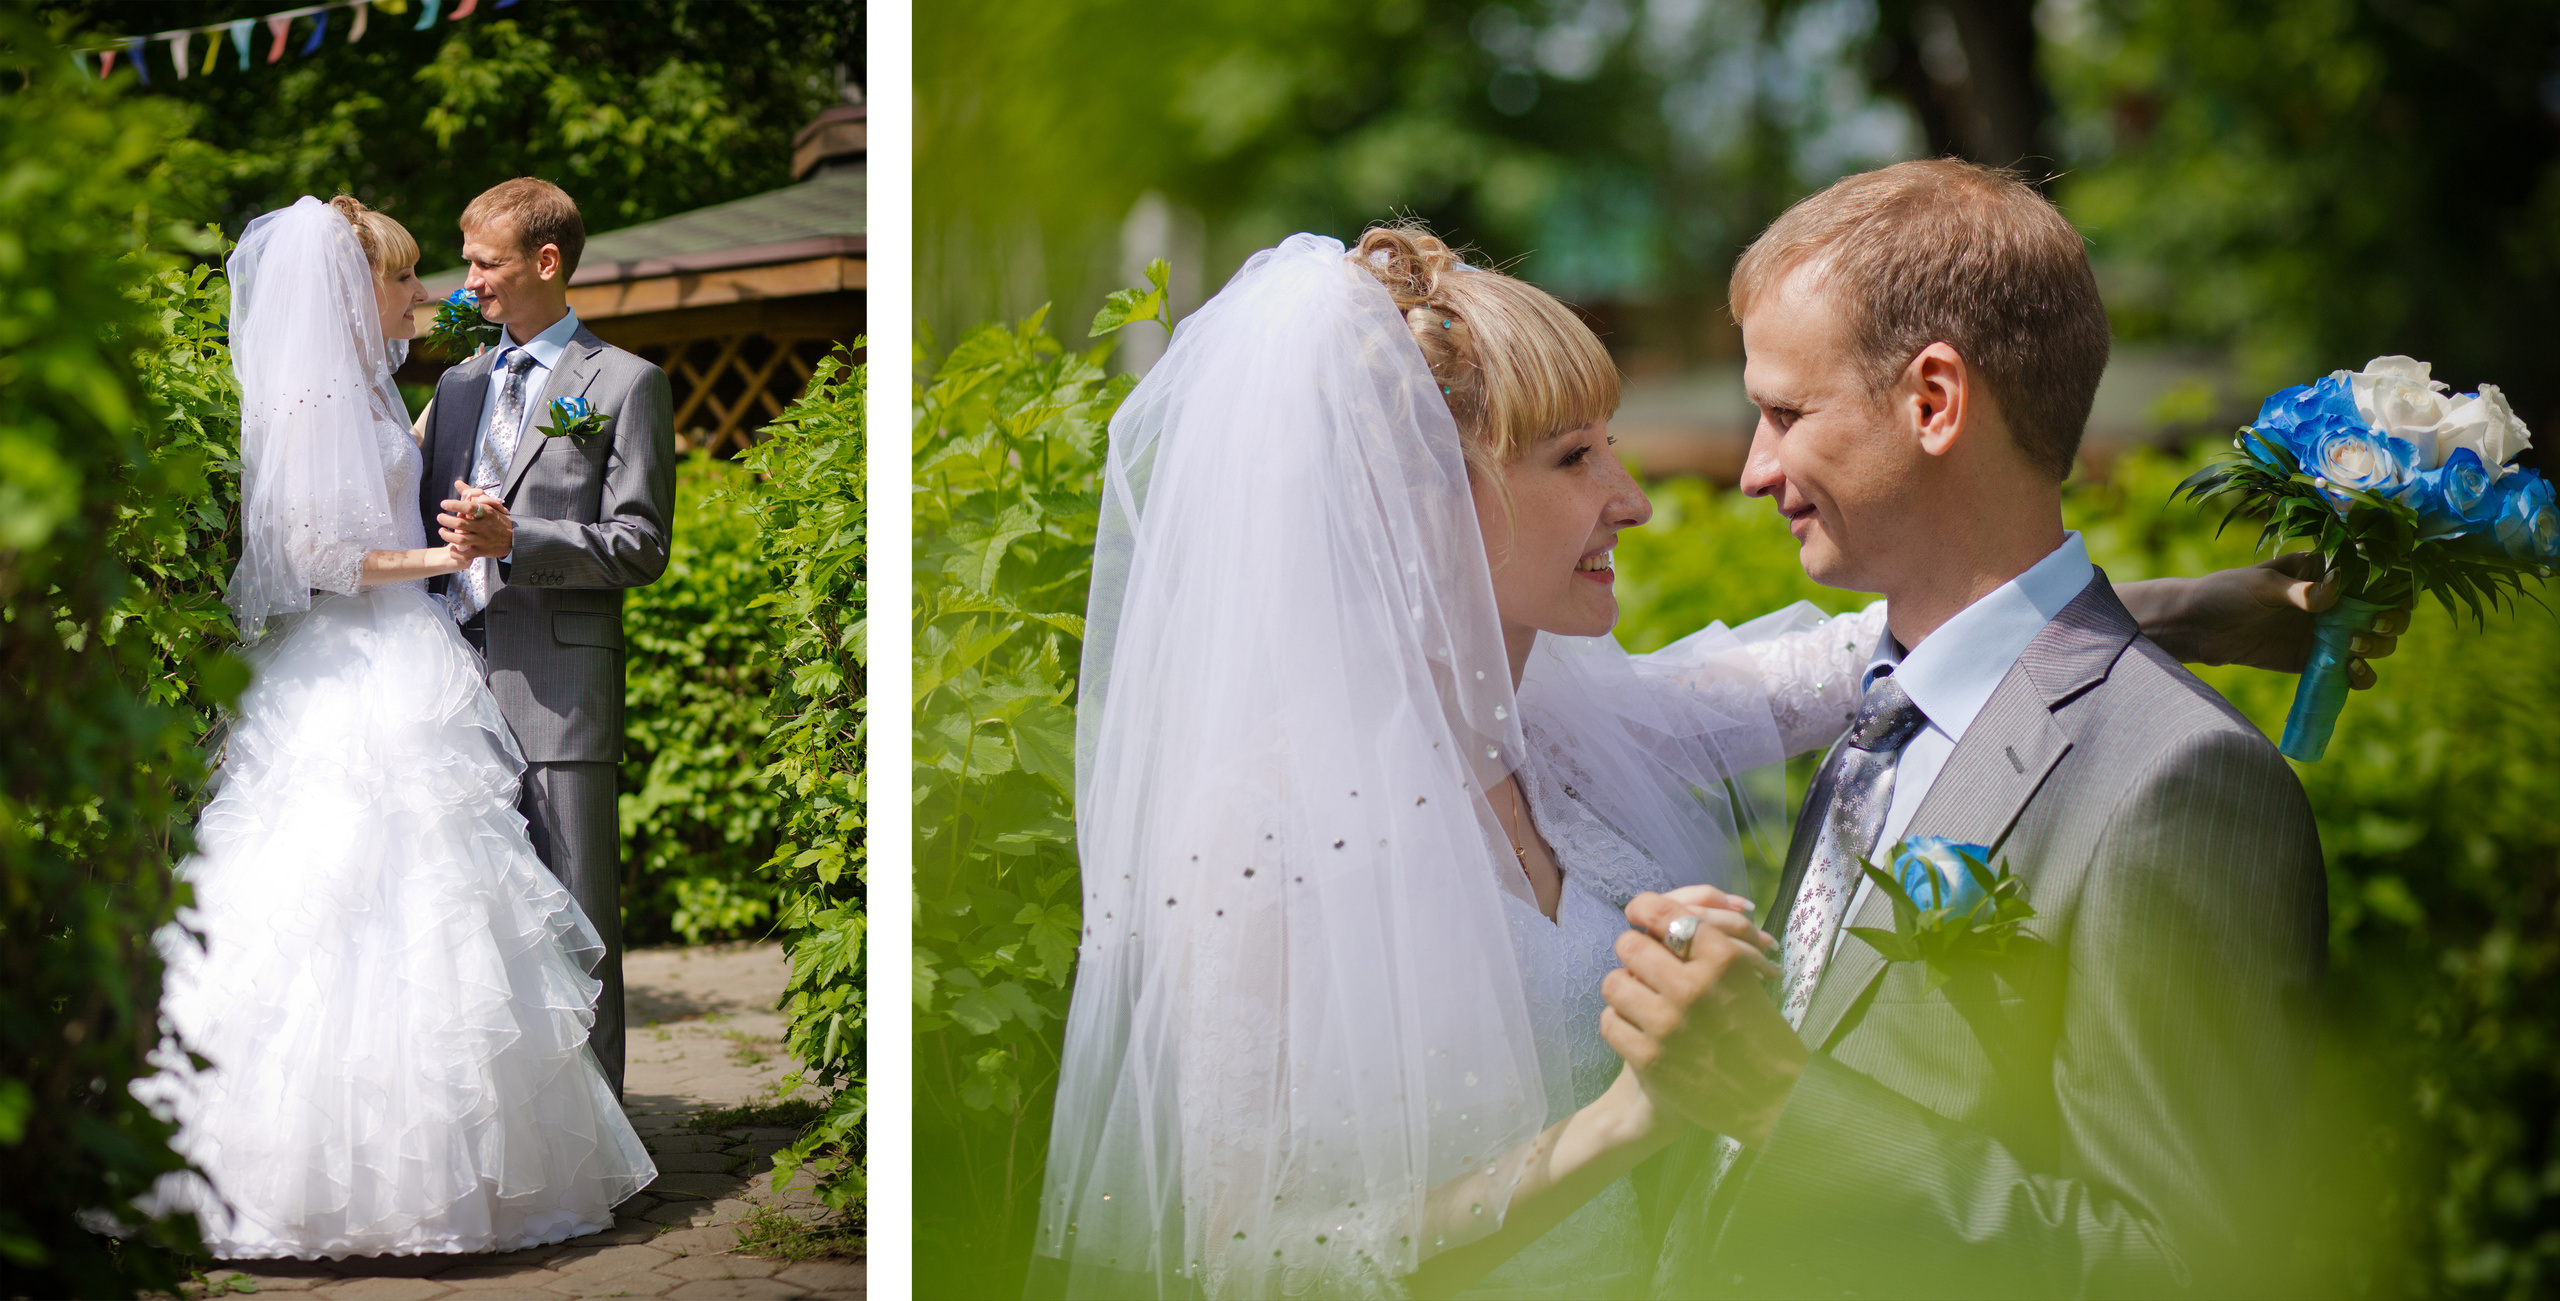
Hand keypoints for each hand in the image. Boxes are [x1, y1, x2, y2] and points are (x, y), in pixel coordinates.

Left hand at [438, 479, 512, 560]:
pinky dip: (456, 553)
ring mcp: (482, 540)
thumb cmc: (498, 520)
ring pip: (460, 539)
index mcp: (487, 513)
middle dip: (446, 520)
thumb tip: (457, 483)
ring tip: (441, 530)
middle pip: (461, 523)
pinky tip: (452, 547)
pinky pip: (466, 555)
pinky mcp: (481, 551)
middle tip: (440, 517)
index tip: (444, 504)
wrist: (515, 539)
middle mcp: (484, 527)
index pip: (469, 507)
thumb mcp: (490, 504)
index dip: (454, 505)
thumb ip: (472, 493)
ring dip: (447, 535)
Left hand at [1600, 891, 1805, 1148]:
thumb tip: (1660, 909)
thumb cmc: (1753, 1029)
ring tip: (1640, 998)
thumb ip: (1708, 940)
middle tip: (1640, 962)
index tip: (1637, 911)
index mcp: (1725, 960)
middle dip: (1633, 950)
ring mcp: (1668, 1025)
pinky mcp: (1649, 1059)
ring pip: (1614, 982)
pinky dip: (1619, 1022)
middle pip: (1631, 944)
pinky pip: (1610, 1021)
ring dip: (1624, 988)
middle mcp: (1694, 988)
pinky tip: (1638, 1028)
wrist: (1767, 1098)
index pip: (1666, 915)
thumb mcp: (1746, 975)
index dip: (1645, 907)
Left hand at [2144, 553, 2409, 688]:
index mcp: (2326, 572)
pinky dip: (2361, 675)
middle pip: (2386, 611)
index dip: (2394, 586)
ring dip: (2378, 646)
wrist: (2198, 628)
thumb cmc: (2227, 593)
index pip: (2375, 575)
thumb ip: (2296, 590)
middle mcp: (2336, 601)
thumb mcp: (2261, 585)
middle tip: (2372, 626)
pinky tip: (2351, 672)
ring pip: (2376, 641)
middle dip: (2391, 620)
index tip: (2392, 598)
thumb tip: (2334, 590)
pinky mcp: (2316, 660)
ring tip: (2353, 647)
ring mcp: (2329, 632)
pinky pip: (2352, 671)